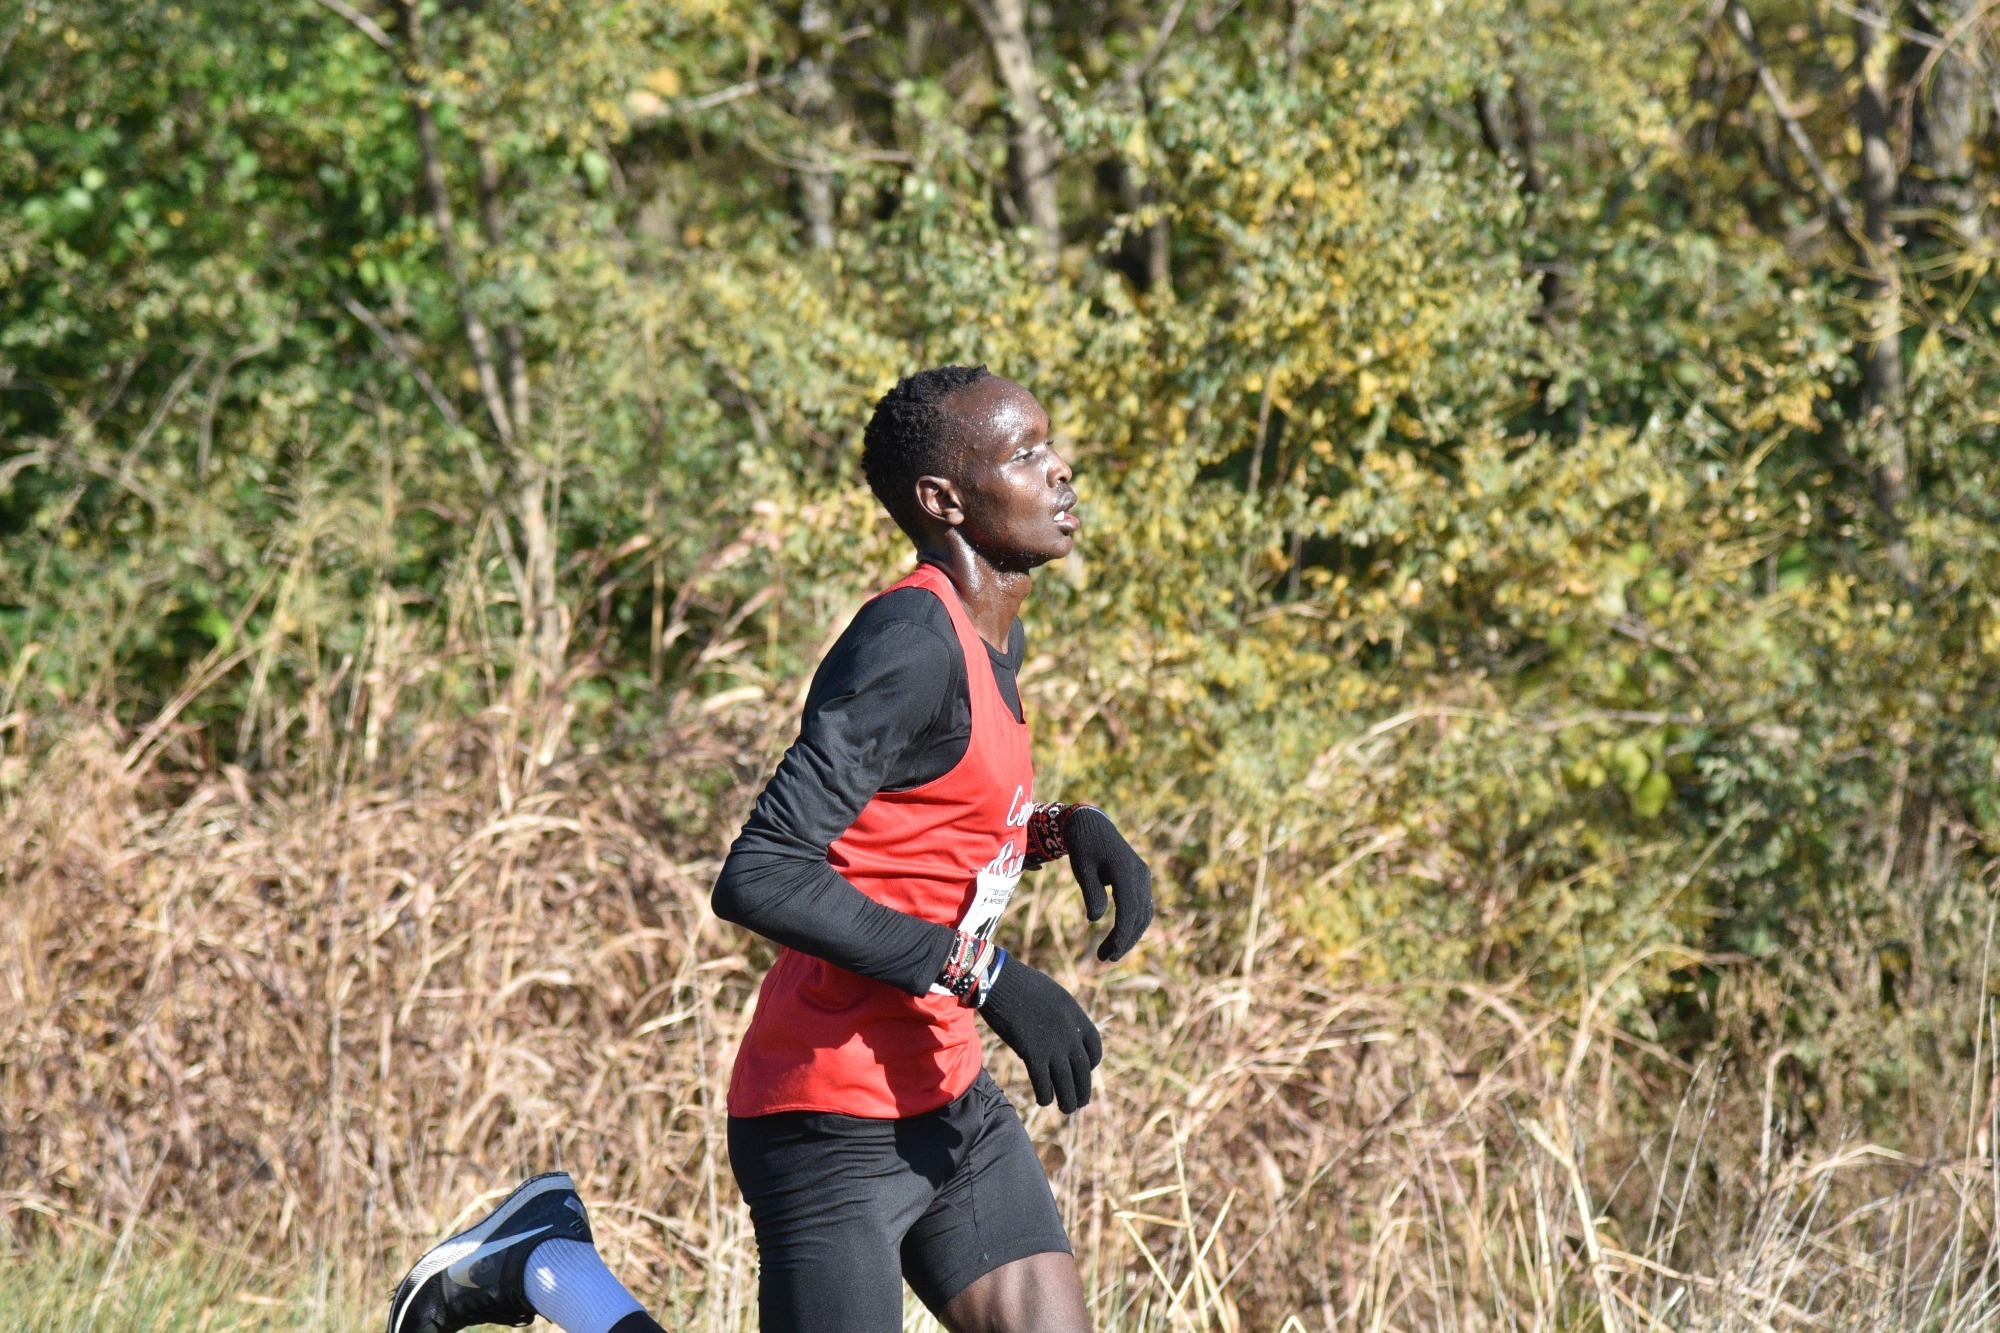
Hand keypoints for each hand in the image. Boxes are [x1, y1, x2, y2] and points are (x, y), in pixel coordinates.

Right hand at [979, 959, 1102, 1112]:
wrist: (999, 980)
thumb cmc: (1021, 984)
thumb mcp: (1053, 996)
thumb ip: (1062, 1017)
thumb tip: (1061, 1034)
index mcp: (1077, 1016)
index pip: (1094, 1048)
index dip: (1091, 1065)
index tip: (1083, 1072)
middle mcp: (1070, 1033)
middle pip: (1083, 1070)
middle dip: (1082, 1090)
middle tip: (1080, 1103)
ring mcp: (1053, 1045)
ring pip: (1066, 1082)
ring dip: (1068, 1100)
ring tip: (1066, 1110)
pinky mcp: (1032, 1053)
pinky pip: (1043, 1082)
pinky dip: (1045, 1095)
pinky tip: (1043, 1101)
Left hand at [1062, 807, 1153, 961]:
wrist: (1092, 824)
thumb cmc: (1083, 845)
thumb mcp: (1082, 868)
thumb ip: (1091, 893)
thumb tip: (1095, 920)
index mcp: (1126, 870)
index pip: (1129, 910)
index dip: (1122, 934)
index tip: (1111, 954)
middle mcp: (1140, 874)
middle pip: (1139, 915)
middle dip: (1125, 940)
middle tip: (1106, 959)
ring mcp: (1143, 876)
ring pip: (1144, 913)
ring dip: (1130, 934)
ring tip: (1110, 953)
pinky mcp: (1141, 878)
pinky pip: (1142, 906)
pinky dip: (1132, 923)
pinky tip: (1118, 936)